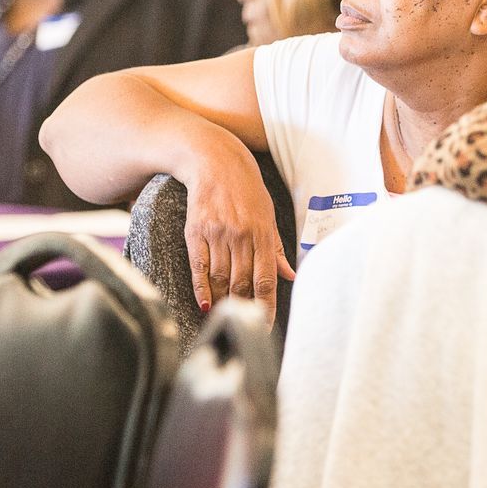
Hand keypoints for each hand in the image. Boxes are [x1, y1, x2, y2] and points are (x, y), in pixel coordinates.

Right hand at [182, 135, 295, 324]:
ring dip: (223, 302)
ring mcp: (217, 234)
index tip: (264, 326)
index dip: (265, 307)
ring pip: (220, 279)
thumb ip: (276, 249)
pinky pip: (199, 267)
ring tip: (226, 318)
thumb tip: (290, 276)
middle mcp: (241, 236)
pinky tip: (204, 304)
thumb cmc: (246, 189)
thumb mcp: (267, 214)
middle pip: (242, 283)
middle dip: (244, 309)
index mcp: (263, 234)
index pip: (266, 280)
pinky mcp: (196, 232)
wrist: (214, 161)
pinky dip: (201, 288)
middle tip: (244, 326)